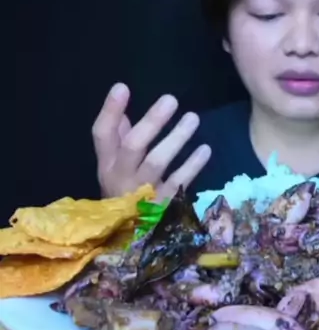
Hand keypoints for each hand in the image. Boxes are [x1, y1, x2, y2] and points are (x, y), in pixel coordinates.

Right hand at [92, 83, 211, 199]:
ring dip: (176, 139)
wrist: (130, 241)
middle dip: (151, 122)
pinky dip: (193, 165)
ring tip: (193, 118)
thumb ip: (119, 136)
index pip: (102, 135)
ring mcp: (142, 194)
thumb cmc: (125, 193)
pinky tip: (205, 149)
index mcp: (106, 165)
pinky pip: (179, 183)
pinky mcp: (163, 207)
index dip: (110, 111)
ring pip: (157, 162)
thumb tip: (120, 101)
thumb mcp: (116, 167)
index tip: (122, 87)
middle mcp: (120, 178)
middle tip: (171, 99)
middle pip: (132, 146)